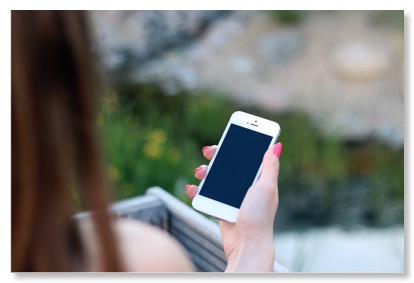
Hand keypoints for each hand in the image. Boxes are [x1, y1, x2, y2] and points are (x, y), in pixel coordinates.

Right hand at [186, 143, 281, 271]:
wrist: (246, 244)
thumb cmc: (259, 217)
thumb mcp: (266, 188)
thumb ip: (270, 167)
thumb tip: (276, 146)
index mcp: (258, 179)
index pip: (247, 157)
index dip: (238, 145)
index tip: (229, 136)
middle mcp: (245, 186)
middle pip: (228, 165)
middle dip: (216, 156)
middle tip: (208, 151)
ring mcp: (232, 197)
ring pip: (215, 178)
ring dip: (204, 172)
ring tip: (199, 172)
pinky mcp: (221, 208)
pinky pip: (207, 195)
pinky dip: (197, 191)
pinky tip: (192, 188)